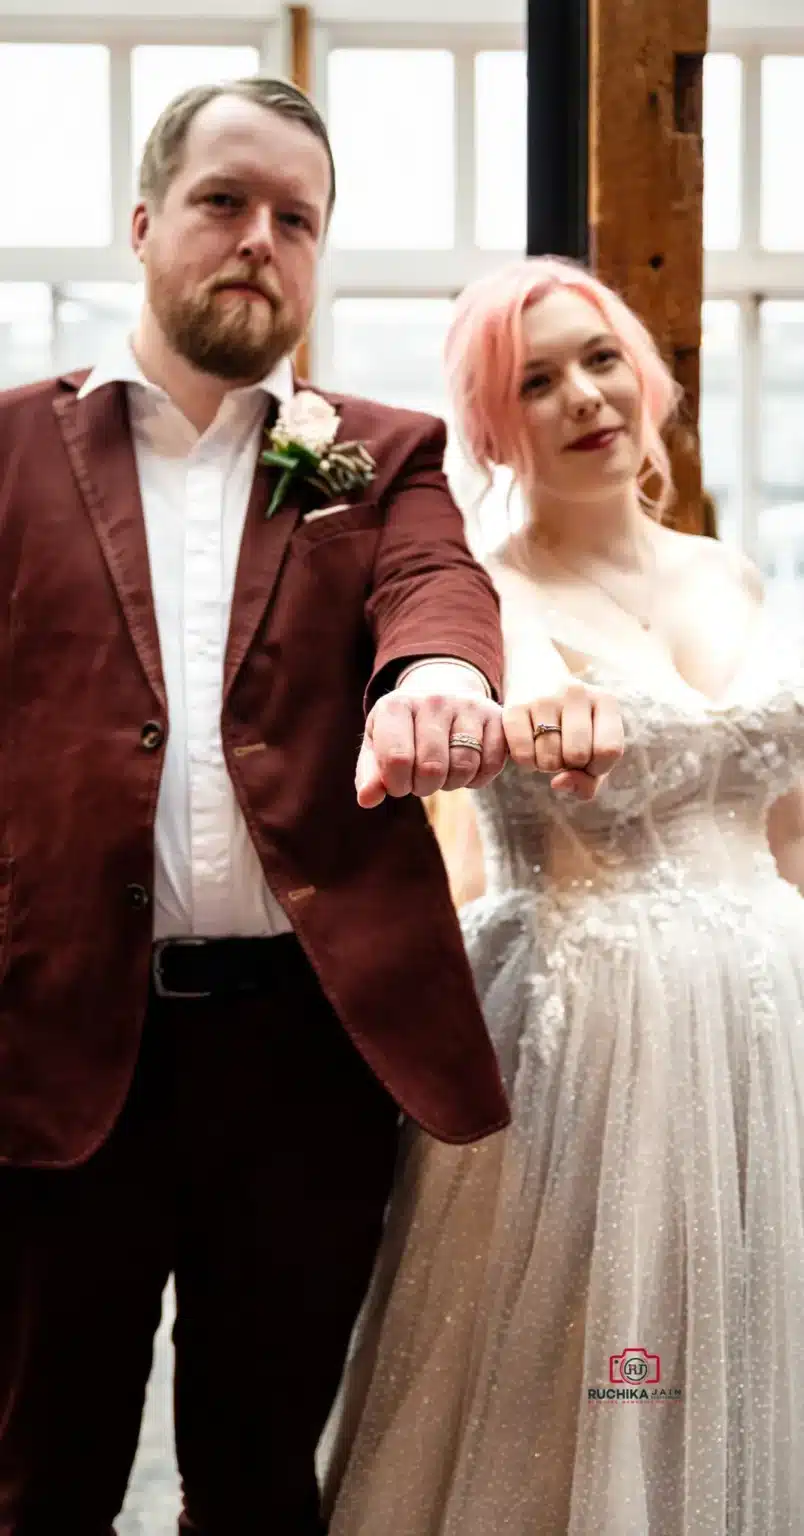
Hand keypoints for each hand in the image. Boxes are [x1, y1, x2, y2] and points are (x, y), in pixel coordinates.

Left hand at [356, 691, 506, 807]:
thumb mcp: (378, 746)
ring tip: (444, 771)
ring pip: (464, 767)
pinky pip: (491, 765)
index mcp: (396, 705)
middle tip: (422, 779)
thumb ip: (370, 774)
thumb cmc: (404, 731)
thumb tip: (366, 799)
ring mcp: (468, 705)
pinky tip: (467, 766)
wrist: (441, 695)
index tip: (398, 782)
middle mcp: (433, 699)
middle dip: (424, 786)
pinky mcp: (496, 716)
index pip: (397, 759)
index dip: (397, 784)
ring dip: (452, 783)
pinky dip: (478, 778)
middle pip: (432, 768)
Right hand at [503, 681, 623, 800]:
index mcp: (605, 701)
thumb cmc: (571, 724)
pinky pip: (523, 755)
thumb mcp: (592, 746)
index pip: (609, 750)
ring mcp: (544, 698)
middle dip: (569, 765)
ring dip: (546, 765)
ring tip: (546, 747)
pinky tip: (529, 746)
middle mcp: (576, 693)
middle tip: (562, 751)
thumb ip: (588, 780)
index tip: (587, 759)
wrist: (534, 677)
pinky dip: (526, 762)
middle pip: (577, 755)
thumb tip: (557, 783)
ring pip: (549, 760)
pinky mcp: (514, 707)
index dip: (597, 766)